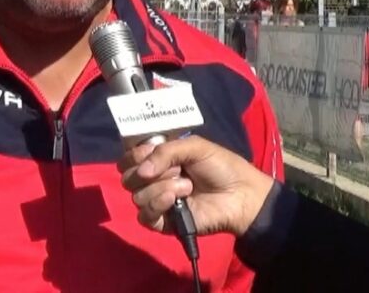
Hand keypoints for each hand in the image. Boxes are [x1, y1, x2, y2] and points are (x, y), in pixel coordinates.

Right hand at [117, 135, 275, 237]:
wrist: (241, 194)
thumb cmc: (220, 166)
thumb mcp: (194, 146)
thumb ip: (165, 151)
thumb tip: (143, 171)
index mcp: (157, 160)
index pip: (128, 157)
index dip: (135, 155)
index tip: (150, 151)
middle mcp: (152, 180)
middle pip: (127, 178)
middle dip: (149, 171)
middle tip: (175, 168)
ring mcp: (156, 201)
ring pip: (136, 196)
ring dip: (161, 187)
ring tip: (187, 185)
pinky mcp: (163, 222)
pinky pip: (145, 216)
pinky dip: (158, 204)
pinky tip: (175, 200)